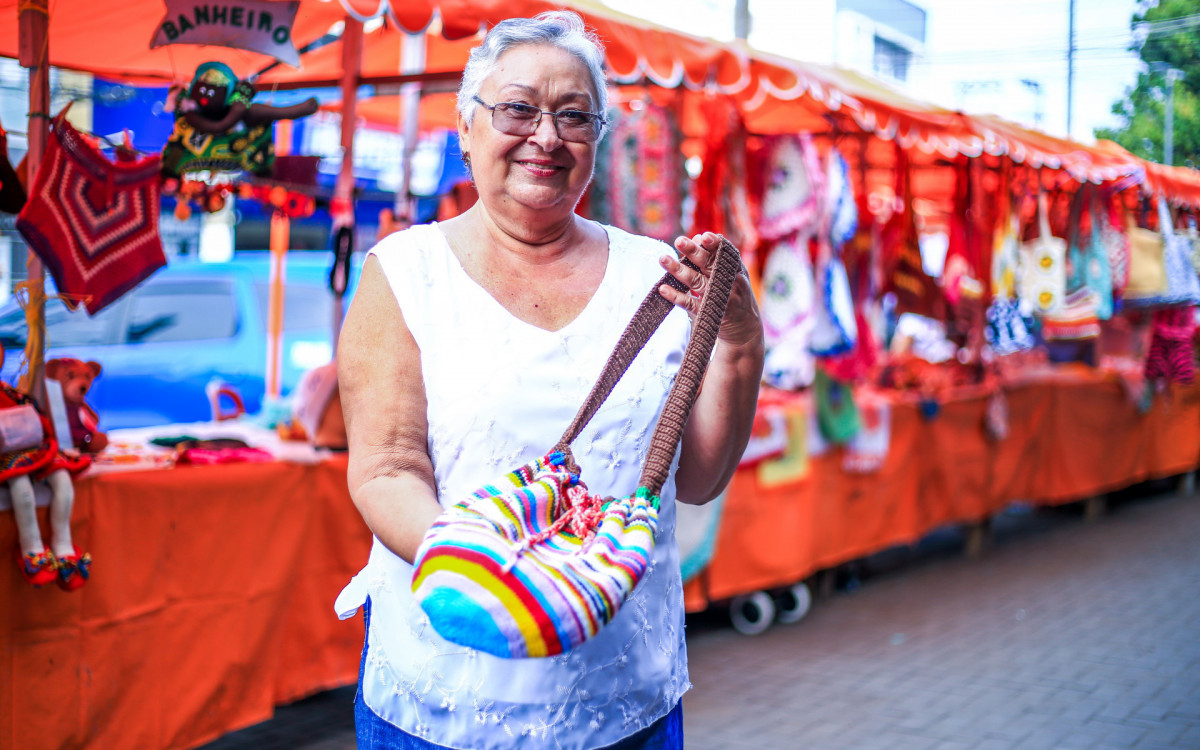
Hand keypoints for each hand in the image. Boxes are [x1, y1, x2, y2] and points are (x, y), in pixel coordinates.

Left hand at [658, 232, 762, 349]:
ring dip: (678, 270)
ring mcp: (718, 299)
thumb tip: (697, 237)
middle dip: (694, 252)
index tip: (704, 236)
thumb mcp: (733, 274)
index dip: (715, 245)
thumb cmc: (735, 293)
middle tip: (679, 241)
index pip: (726, 254)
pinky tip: (663, 288)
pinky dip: (676, 296)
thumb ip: (716, 257)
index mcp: (736, 270)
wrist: (745, 329)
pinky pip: (689, 304)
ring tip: (663, 259)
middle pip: (709, 265)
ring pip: (696, 282)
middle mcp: (729, 283)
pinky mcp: (707, 314)